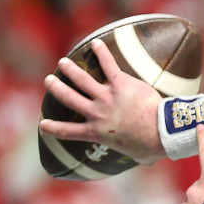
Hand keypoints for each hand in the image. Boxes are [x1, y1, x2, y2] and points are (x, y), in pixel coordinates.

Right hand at [39, 39, 165, 164]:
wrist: (160, 131)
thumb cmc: (151, 145)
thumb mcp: (138, 156)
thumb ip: (137, 156)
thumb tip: (147, 160)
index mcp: (96, 133)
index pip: (68, 131)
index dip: (53, 127)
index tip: (43, 123)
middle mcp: (96, 113)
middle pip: (69, 98)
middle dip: (57, 88)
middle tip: (49, 80)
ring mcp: (106, 97)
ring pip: (82, 80)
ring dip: (71, 70)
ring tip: (63, 62)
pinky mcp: (120, 83)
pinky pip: (108, 65)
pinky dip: (102, 52)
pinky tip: (96, 43)